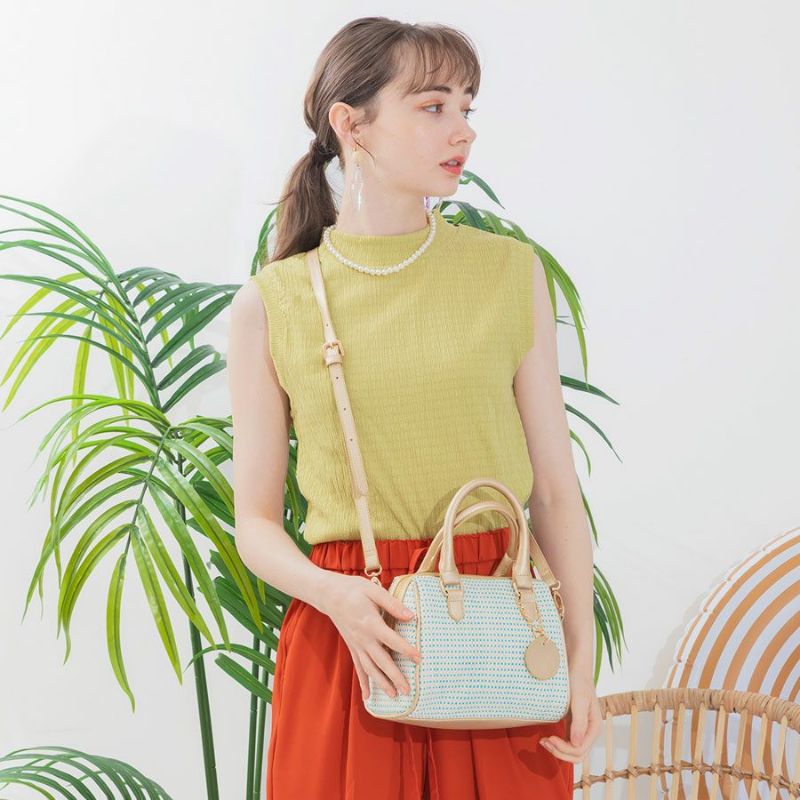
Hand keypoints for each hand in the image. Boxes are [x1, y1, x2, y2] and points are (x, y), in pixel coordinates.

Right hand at [319, 571, 421, 701]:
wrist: (329, 594)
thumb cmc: (353, 590)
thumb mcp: (373, 591)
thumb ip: (392, 604)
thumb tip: (411, 615)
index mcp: (370, 623)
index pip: (391, 640)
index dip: (406, 650)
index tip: (419, 659)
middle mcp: (363, 638)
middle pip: (381, 661)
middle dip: (394, 676)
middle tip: (408, 690)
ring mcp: (356, 645)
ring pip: (369, 668)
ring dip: (381, 683)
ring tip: (394, 695)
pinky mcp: (352, 647)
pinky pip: (358, 667)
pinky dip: (363, 682)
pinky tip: (367, 696)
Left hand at [540, 671, 600, 762]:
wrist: (577, 669)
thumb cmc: (578, 682)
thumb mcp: (579, 700)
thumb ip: (579, 722)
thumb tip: (576, 744)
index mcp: (594, 727)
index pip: (579, 749)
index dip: (564, 748)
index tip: (550, 738)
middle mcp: (590, 732)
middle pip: (577, 755)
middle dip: (560, 753)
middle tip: (544, 742)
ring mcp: (582, 730)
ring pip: (572, 751)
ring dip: (558, 751)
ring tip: (543, 742)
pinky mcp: (574, 726)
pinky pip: (568, 743)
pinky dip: (558, 745)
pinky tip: (547, 738)